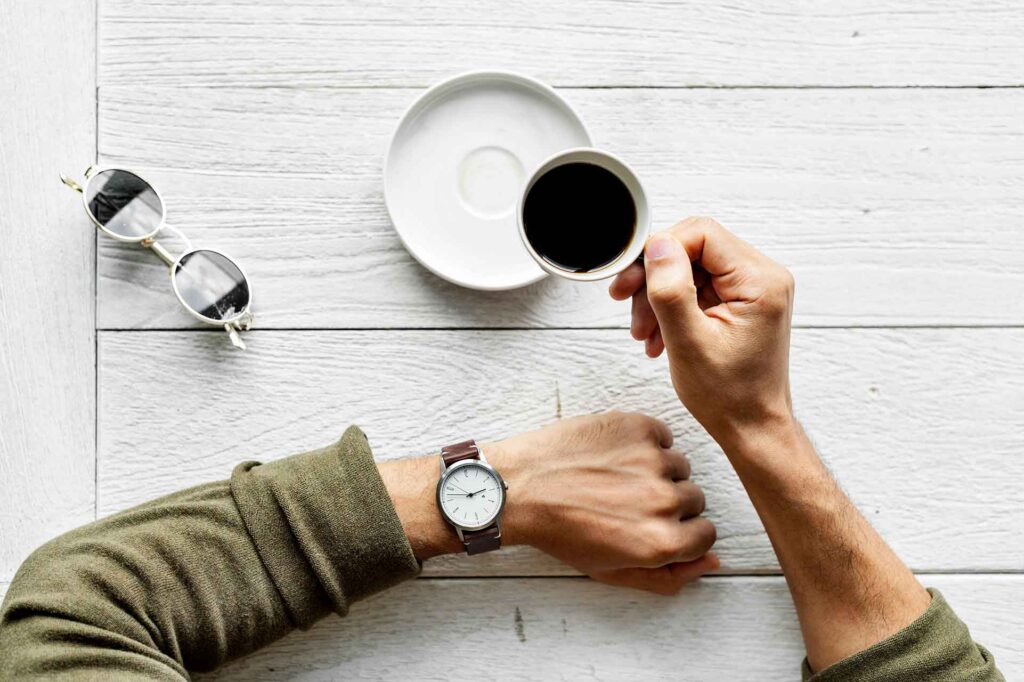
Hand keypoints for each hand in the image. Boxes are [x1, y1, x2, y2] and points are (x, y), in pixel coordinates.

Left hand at [487, 411, 717, 594]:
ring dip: (656, 471)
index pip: (706, 534)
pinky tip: (613, 455)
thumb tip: (714, 562)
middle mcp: (663, 501)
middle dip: (667, 502)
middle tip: (626, 502)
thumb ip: (669, 577)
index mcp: (661, 542)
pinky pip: (662, 435)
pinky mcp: (638, 427)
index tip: (653, 525)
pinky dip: (644, 443)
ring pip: (679, 466)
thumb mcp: (612, 571)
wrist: (520, 486)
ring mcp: (652, 460)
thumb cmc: (561, 531)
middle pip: (695, 499)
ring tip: (615, 477)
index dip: (681, 531)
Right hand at [609, 217, 795, 448]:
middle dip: (655, 277)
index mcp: (760, 282)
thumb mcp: (689, 342)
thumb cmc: (729, 396)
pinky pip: (698, 287)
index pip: (702, 234)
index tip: (633, 278)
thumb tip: (658, 246)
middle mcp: (763, 278)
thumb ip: (671, 289)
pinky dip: (672, 307)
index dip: (660, 250)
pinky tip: (657, 335)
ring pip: (691, 268)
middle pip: (694, 249)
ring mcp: (753, 290)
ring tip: (642, 332)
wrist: (751, 428)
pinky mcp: (742, 302)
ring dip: (659, 296)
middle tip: (625, 301)